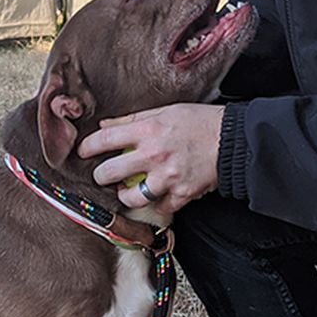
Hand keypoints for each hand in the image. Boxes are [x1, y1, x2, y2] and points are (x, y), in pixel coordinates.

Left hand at [76, 103, 224, 213]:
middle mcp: (154, 155)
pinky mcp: (181, 194)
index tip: (82, 152)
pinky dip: (158, 203)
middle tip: (102, 175)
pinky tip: (158, 195)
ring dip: (125, 195)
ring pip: (131, 197)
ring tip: (126, 190)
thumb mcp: (165, 111)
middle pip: (109, 173)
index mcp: (148, 130)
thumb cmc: (200, 122)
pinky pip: (160, 206)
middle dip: (101, 176)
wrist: (233, 140)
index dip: (87, 147)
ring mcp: (167, 178)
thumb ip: (134, 119)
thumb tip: (105, 125)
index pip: (105, 139)